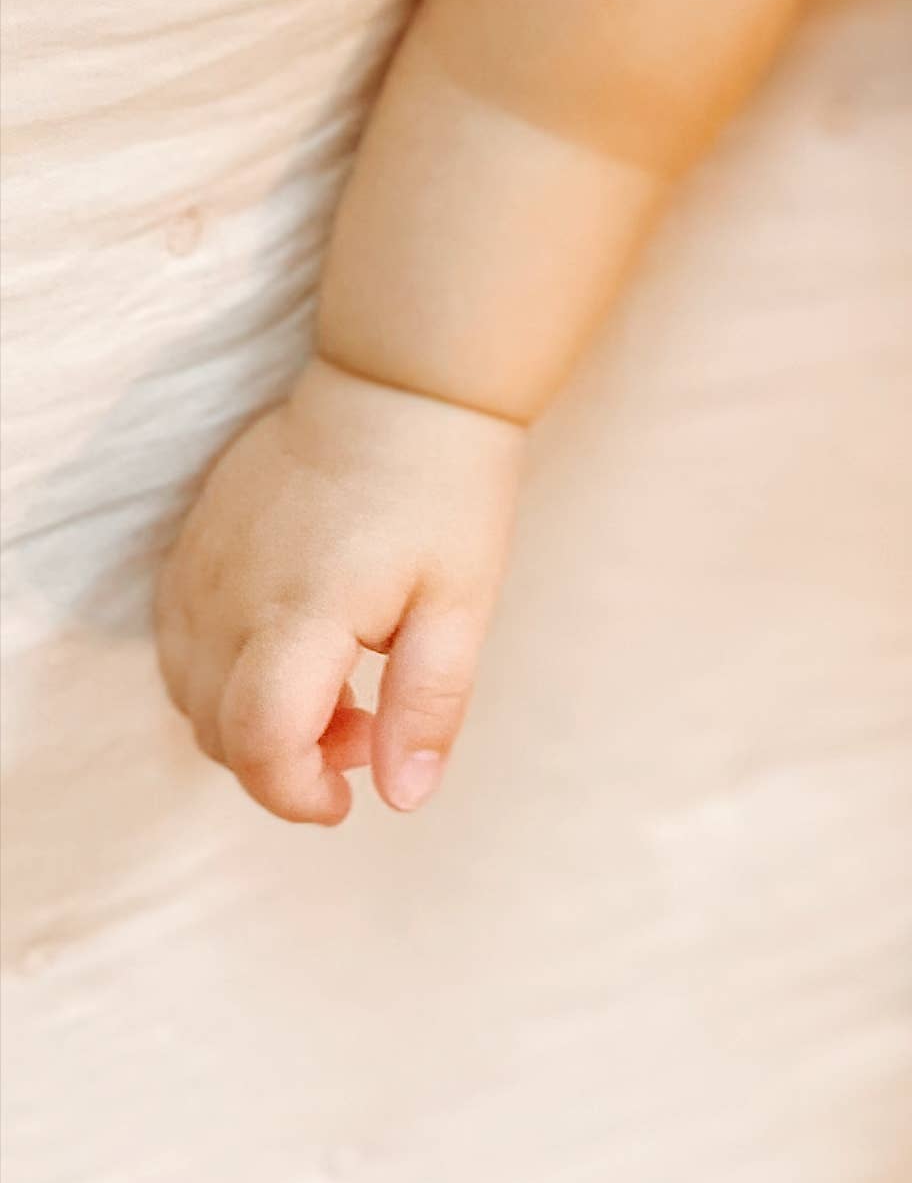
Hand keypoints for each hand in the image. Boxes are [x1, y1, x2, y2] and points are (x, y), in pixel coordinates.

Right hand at [153, 356, 523, 826]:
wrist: (402, 384)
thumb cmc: (445, 490)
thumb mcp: (462, 602)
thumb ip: (429, 704)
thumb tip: (401, 798)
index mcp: (304, 612)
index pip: (259, 745)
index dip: (296, 794)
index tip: (347, 798)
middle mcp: (231, 595)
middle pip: (217, 732)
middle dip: (286, 760)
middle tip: (365, 721)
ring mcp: (200, 566)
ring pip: (188, 694)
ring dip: (249, 719)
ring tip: (337, 679)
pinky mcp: (190, 544)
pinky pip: (176, 641)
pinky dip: (218, 673)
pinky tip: (289, 642)